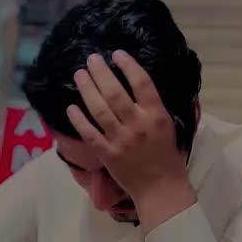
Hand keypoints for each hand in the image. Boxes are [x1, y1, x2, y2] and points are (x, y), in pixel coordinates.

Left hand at [67, 51, 188, 199]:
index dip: (128, 65)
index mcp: (157, 116)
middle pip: (115, 92)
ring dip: (87, 89)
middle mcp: (138, 125)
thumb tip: (141, 83)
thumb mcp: (170, 126)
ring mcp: (120, 140)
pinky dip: (79, 120)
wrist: (160, 188)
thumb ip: (156, 106)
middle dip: (100, 72)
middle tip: (91, 59)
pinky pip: (89, 134)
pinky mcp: (107, 154)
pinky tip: (71, 107)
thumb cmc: (167, 156)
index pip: (142, 83)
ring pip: (99, 110)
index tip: (116, 54)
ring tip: (80, 75)